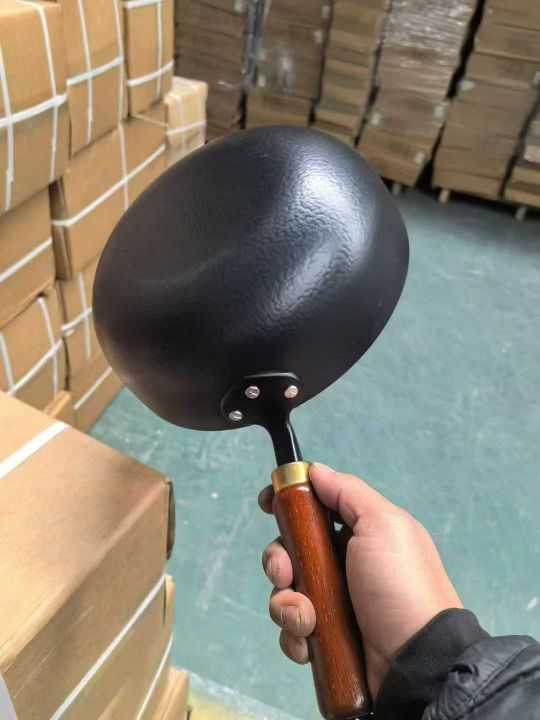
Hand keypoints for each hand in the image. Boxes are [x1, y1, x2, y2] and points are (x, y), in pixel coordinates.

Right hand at [259, 464, 461, 697]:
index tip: (266, 503)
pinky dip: (295, 634)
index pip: (313, 509)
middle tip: (286, 573)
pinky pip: (292, 628)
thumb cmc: (400, 585)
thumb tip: (316, 470)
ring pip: (285, 591)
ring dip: (287, 604)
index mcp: (358, 532)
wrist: (416, 661)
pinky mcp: (325, 637)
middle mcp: (342, 564)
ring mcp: (332, 602)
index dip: (286, 504)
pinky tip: (310, 641)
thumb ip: (347, 493)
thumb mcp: (383, 525)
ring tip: (307, 619)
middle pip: (289, 550)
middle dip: (279, 561)